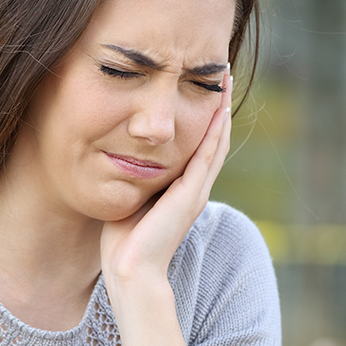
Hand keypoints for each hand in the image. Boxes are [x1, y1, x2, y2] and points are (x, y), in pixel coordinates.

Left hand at [100, 71, 232, 285]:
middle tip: (224, 74)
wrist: (131, 270)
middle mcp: (195, 188)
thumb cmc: (123, 241)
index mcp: (181, 189)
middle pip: (214, 138)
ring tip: (226, 81)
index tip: (204, 88)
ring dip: (222, 110)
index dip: (204, 117)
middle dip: (218, 106)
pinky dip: (215, 130)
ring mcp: (196, 191)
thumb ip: (134, 177)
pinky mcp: (191, 194)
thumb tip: (118, 154)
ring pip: (216, 141)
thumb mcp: (130, 197)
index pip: (199, 145)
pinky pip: (208, 154)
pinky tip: (219, 107)